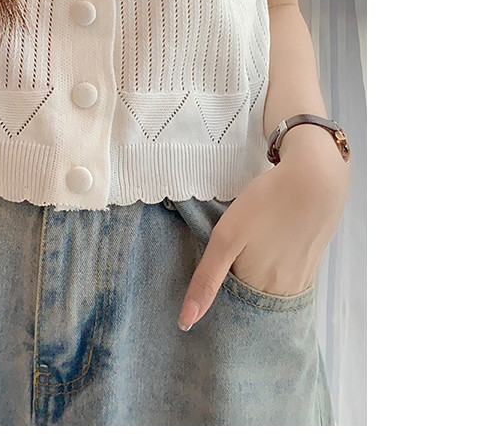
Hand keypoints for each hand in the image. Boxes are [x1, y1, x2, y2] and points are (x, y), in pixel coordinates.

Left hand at [177, 126, 350, 330]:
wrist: (316, 179)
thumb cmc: (266, 205)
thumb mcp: (225, 238)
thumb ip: (206, 279)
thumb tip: (185, 323)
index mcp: (259, 290)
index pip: (231, 311)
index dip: (215, 302)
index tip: (204, 288)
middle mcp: (282, 293)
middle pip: (251, 302)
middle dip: (235, 294)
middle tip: (226, 262)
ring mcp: (300, 279)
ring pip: (268, 291)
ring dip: (253, 282)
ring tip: (243, 255)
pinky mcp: (311, 262)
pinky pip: (286, 279)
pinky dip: (272, 271)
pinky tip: (266, 251)